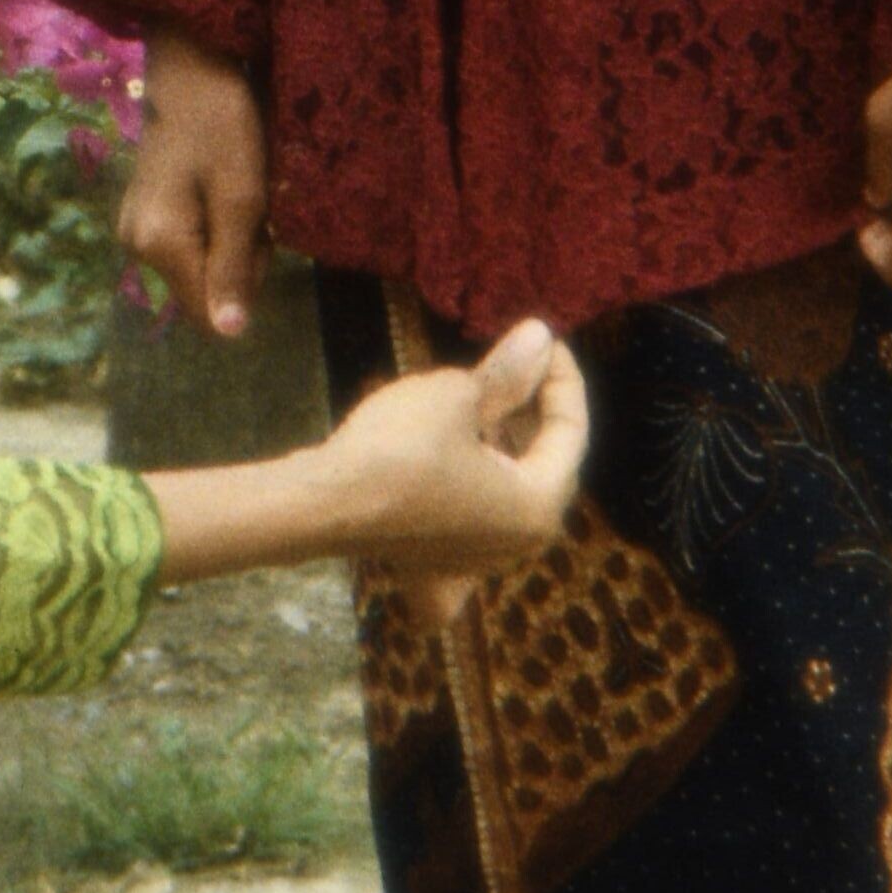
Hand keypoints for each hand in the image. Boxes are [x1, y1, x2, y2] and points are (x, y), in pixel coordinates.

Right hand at [117, 31, 273, 338]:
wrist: (189, 68)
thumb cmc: (222, 124)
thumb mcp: (241, 196)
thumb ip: (234, 268)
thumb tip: (230, 335)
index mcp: (158, 244)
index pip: (209, 313)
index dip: (247, 285)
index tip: (258, 234)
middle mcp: (137, 245)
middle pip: (205, 290)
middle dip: (241, 259)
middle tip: (253, 204)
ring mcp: (136, 230)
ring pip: (201, 266)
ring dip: (232, 240)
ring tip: (239, 189)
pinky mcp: (144, 214)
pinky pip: (190, 243)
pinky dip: (217, 224)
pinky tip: (222, 188)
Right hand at [145, 325, 589, 592]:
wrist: (320, 505)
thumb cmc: (396, 449)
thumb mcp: (456, 396)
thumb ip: (507, 371)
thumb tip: (540, 335)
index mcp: (538, 508)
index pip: (570, 431)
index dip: (560, 376)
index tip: (542, 338)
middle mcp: (519, 543)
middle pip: (544, 461)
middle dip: (534, 408)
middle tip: (517, 359)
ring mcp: (478, 557)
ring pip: (509, 484)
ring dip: (504, 435)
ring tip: (486, 387)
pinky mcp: (441, 556)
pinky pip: (476, 506)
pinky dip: (477, 470)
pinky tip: (461, 436)